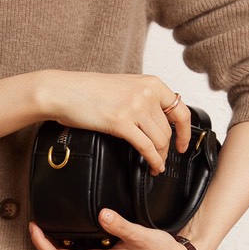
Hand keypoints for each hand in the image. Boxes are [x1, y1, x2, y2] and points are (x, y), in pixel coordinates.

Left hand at [28, 209, 199, 249]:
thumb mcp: (141, 236)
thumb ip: (120, 225)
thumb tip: (103, 214)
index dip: (40, 243)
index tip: (33, 226)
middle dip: (44, 243)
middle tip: (37, 222)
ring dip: (57, 246)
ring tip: (51, 226)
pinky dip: (71, 248)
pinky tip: (74, 233)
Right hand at [40, 70, 192, 173]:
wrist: (63, 91)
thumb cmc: (86, 90)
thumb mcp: (124, 87)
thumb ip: (143, 98)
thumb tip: (157, 120)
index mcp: (151, 83)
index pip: (180, 110)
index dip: (186, 132)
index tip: (183, 144)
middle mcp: (147, 93)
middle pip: (168, 130)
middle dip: (167, 149)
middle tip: (162, 160)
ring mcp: (135, 107)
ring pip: (160, 140)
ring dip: (160, 157)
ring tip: (156, 166)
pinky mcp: (121, 122)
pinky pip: (146, 147)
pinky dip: (153, 161)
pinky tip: (152, 167)